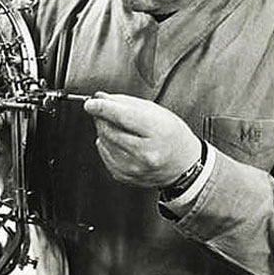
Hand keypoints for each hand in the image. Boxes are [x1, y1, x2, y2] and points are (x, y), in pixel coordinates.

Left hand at [83, 92, 201, 187]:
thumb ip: (127, 103)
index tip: (91, 103)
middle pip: (109, 130)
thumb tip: (102, 99)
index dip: (103, 108)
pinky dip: (106, 144)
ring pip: (104, 142)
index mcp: (157, 132)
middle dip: (101, 117)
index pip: (123, 117)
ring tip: (118, 126)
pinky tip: (119, 141)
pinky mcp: (124, 175)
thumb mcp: (157, 112)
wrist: (183, 165)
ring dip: (104, 130)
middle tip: (104, 110)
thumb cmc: (172, 136)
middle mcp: (146, 153)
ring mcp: (134, 167)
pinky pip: (104, 154)